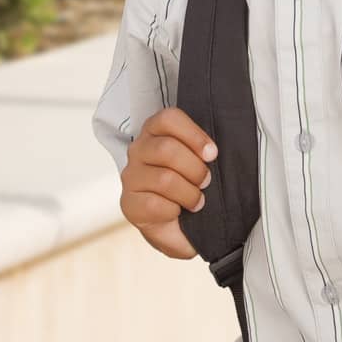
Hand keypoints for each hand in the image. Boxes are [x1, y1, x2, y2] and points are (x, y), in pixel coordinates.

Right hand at [120, 106, 217, 259]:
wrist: (176, 223)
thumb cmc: (190, 183)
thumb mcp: (198, 160)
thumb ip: (203, 148)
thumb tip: (213, 152)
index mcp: (156, 131)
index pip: (168, 118)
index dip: (194, 135)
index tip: (212, 153)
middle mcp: (139, 150)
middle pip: (166, 149)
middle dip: (195, 168)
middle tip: (206, 181)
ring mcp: (131, 176)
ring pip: (163, 179)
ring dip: (189, 193)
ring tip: (197, 200)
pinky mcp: (129, 203)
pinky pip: (154, 204)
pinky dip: (173, 210)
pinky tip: (177, 210)